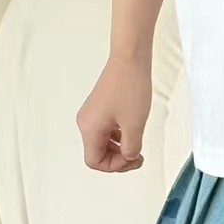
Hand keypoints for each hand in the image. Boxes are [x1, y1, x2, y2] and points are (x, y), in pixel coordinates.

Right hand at [76, 54, 152, 171]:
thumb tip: (128, 156)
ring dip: (119, 146)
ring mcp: (92, 112)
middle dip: (118, 157)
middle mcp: (86, 121)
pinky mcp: (100, 105)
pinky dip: (119, 133)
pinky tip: (132, 129)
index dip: (115, 166)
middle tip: (137, 155)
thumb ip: (131, 147)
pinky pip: (106, 128)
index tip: (133, 159)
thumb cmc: (130, 86)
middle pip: (97, 152)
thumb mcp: (135, 124)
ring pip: (103, 140)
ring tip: (137, 142)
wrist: (130, 58)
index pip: (95, 161)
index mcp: (89, 128)